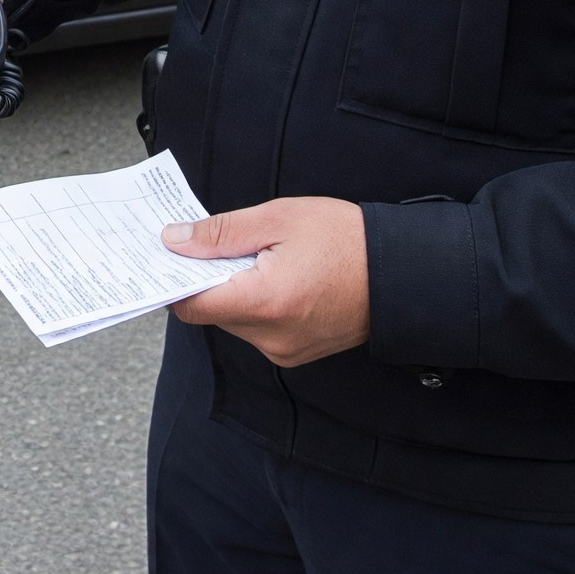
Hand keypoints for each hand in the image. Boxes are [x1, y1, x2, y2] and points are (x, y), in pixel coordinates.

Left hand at [164, 197, 370, 367]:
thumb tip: (173, 241)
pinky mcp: (295, 354)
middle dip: (207, 278)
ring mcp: (284, 351)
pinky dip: (254, 305)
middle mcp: (271, 337)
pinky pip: (256, 330)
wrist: (402, 274)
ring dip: (232, 291)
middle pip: (210, 312)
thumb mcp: (279, 219)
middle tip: (218, 242)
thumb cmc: (346, 239)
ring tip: (257, 257)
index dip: (175, 278)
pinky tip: (274, 277)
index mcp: (264, 302)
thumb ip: (221, 233)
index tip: (171, 252)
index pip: (191, 304)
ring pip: (232, 322)